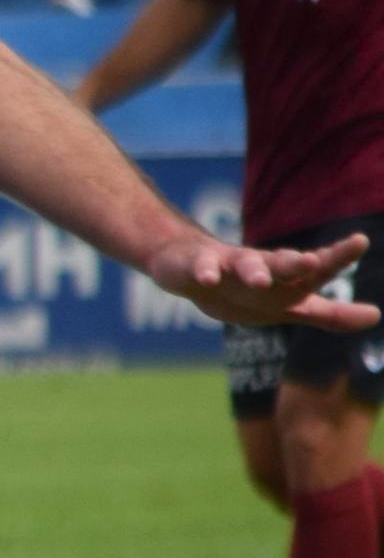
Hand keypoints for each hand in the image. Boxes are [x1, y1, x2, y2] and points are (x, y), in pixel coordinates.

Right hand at [147, 231, 380, 330]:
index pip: (318, 267)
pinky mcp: (197, 265)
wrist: (191, 272)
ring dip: (253, 271)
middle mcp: (264, 266)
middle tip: (310, 261)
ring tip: (260, 281)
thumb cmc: (247, 291)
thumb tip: (376, 317)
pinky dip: (204, 271)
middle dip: (295, 263)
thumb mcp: (291, 305)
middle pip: (283, 262)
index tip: (360, 241)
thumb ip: (330, 313)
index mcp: (288, 278)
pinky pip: (201, 268)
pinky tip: (207, 279)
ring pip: (244, 263)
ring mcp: (229, 264)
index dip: (338, 256)